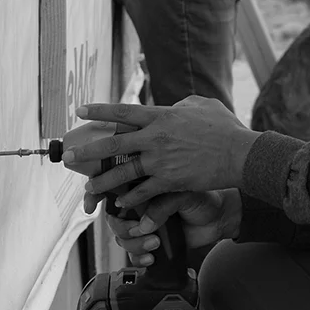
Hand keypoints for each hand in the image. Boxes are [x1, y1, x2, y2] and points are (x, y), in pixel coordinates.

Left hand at [62, 98, 257, 211]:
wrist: (239, 153)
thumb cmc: (225, 127)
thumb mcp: (203, 105)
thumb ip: (183, 105)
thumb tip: (173, 106)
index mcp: (161, 116)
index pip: (123, 112)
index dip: (99, 111)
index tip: (80, 110)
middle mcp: (155, 137)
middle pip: (113, 145)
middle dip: (89, 151)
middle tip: (70, 157)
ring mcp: (161, 161)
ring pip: (123, 173)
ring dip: (103, 181)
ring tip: (88, 187)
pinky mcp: (170, 181)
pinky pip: (144, 192)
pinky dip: (131, 199)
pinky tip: (121, 203)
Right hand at [99, 190, 241, 264]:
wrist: (221, 218)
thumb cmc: (204, 197)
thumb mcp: (183, 193)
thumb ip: (162, 204)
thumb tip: (144, 224)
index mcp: (142, 184)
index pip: (110, 186)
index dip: (95, 195)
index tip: (91, 206)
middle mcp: (139, 204)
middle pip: (112, 217)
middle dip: (123, 227)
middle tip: (141, 230)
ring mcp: (144, 224)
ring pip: (121, 237)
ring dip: (134, 243)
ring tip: (155, 243)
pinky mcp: (151, 242)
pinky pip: (133, 254)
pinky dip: (139, 258)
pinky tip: (152, 258)